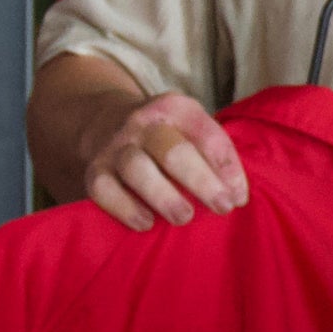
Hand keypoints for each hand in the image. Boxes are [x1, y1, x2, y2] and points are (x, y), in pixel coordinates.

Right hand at [78, 92, 248, 228]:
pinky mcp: (94, 169)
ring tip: (184, 217)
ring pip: (138, 169)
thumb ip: (214, 155)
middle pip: (174, 151)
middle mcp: (143, 123)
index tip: (238, 197)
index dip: (227, 167)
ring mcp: (116, 146)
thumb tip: (236, 195)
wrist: (104, 121)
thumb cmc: (163, 136)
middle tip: (222, 207)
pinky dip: (126, 208)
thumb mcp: (189, 129)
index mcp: (175, 108)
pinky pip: (105, 190)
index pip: (207, 135)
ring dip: (164, 197)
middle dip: (202, 182)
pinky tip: (146, 223)